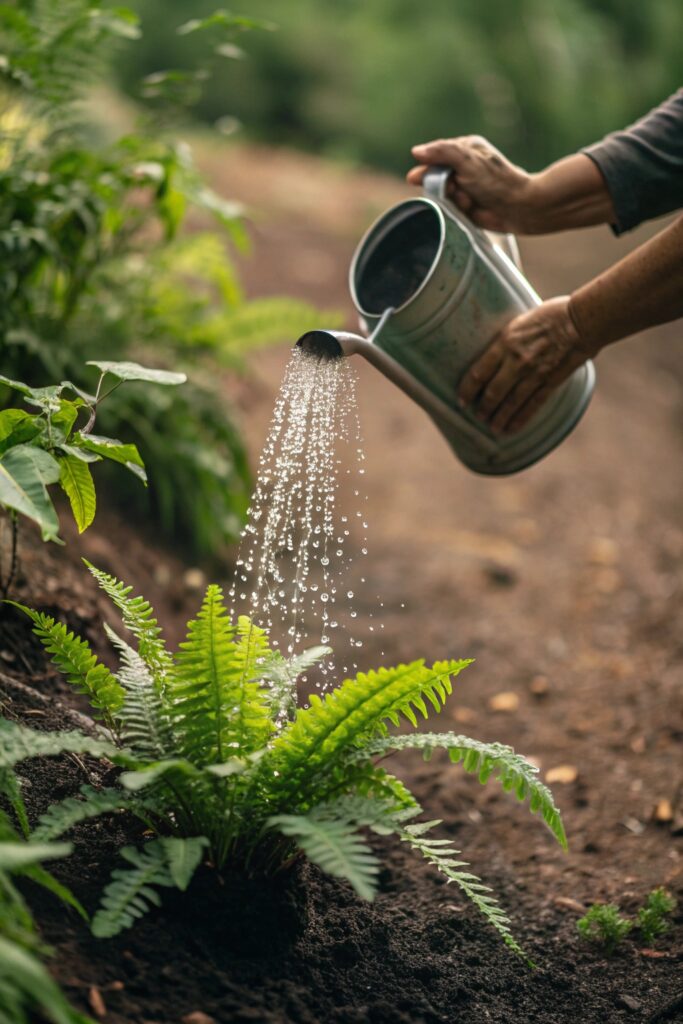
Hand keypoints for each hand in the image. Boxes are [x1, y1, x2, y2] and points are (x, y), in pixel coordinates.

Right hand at [407, 135, 534, 233]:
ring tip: (470, 201)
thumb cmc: (496, 181)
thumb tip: (416, 151)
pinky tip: (472, 209)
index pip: (434, 157)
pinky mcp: (467, 206)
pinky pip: (451, 210)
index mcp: (465, 149)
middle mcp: (464, 166)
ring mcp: (465, 187)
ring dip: (453, 200)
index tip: (418, 179)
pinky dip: (458, 211)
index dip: (426, 169)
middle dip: (443, 188)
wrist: (518, 207)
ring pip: (442, 196)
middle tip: (456, 189)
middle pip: (436, 178)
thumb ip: (441, 153)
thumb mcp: (467, 160)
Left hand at [457, 297, 597, 434]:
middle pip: (493, 392)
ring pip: (511, 403)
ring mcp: (534, 374)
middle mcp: (516, 361)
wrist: (581, 319)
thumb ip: (505, 342)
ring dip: (499, 418)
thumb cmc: (550, 315)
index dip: (467, 390)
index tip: (461, 400)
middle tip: (478, 417)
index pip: (478, 373)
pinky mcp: (551, 382)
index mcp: (504, 343)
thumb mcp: (518, 323)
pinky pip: (532, 405)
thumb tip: (491, 356)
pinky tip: (512, 428)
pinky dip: (521, 419)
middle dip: (483, 408)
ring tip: (492, 428)